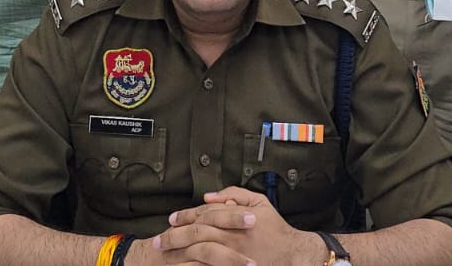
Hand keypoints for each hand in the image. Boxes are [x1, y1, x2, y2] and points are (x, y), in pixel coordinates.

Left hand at [149, 186, 325, 264]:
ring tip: (164, 255)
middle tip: (158, 241)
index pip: (202, 215)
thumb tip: (209, 197)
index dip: (184, 216)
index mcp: (235, 219)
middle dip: (173, 236)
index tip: (170, 220)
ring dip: (178, 254)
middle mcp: (231, 237)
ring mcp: (230, 256)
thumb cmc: (276, 230)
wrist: (294, 256)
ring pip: (197, 253)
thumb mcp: (260, 203)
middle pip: (194, 234)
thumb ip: (235, 194)